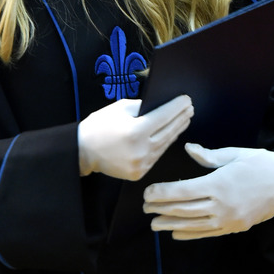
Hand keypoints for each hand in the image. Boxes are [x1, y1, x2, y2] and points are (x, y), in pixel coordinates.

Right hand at [78, 96, 193, 180]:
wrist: (83, 151)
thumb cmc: (100, 125)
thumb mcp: (120, 108)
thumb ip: (142, 106)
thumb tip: (160, 106)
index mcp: (136, 131)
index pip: (164, 116)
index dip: (177, 107)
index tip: (186, 100)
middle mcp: (141, 149)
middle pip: (168, 131)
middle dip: (181, 118)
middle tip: (190, 108)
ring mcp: (141, 164)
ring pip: (165, 145)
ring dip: (176, 131)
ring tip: (184, 120)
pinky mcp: (139, 173)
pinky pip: (156, 156)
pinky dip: (164, 144)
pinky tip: (169, 135)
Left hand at [143, 142, 273, 238]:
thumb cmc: (260, 163)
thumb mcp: (235, 153)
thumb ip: (209, 155)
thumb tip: (188, 149)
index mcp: (219, 183)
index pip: (183, 191)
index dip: (163, 194)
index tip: (147, 193)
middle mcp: (221, 205)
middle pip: (185, 210)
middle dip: (162, 209)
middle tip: (145, 209)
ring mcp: (228, 219)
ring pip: (194, 225)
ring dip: (172, 225)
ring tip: (155, 224)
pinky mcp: (235, 227)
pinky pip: (208, 233)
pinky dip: (191, 234)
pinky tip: (177, 233)